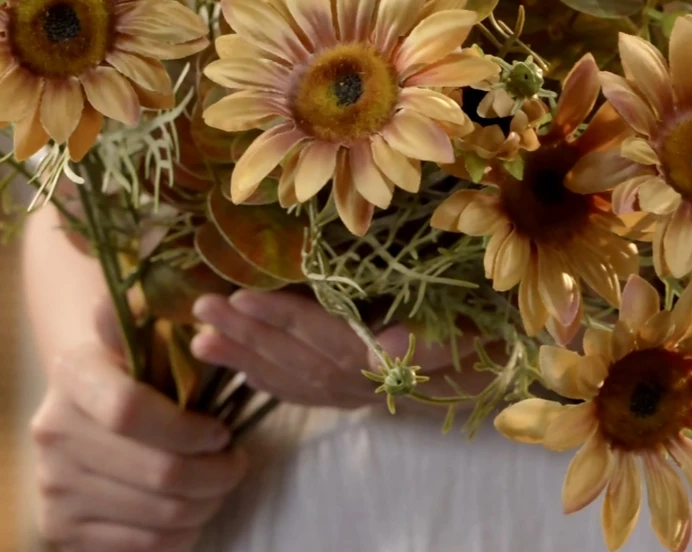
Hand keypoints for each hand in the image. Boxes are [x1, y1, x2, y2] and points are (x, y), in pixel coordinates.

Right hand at [31, 301, 247, 551]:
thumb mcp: (153, 335)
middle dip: (213, 473)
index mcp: (75, 373)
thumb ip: (163, 319)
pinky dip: (181, 532)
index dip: (188, 429)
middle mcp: (53, 431)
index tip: (223, 431)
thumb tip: (167, 278)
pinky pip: (138, 545)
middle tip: (238, 462)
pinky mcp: (60, 527)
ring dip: (204, 503)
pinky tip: (195, 507)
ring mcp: (53, 484)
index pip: (131, 410)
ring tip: (222, 482)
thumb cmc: (144, 364)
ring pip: (154, 513)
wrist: (92, 404)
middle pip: (154, 471)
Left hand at [190, 290, 479, 407]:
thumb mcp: (465, 319)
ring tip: (200, 335)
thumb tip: (387, 342)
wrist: (491, 360)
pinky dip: (260, 376)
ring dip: (242, 354)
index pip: (325, 335)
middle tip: (202, 306)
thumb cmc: (477, 323)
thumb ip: (430, 334)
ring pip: (289, 374)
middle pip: (296, 355)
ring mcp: (353, 390)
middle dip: (246, 332)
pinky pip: (297, 390)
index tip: (242, 296)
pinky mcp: (347, 394)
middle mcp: (365, 379)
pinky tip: (228, 362)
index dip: (282, 317)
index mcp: (390, 357)